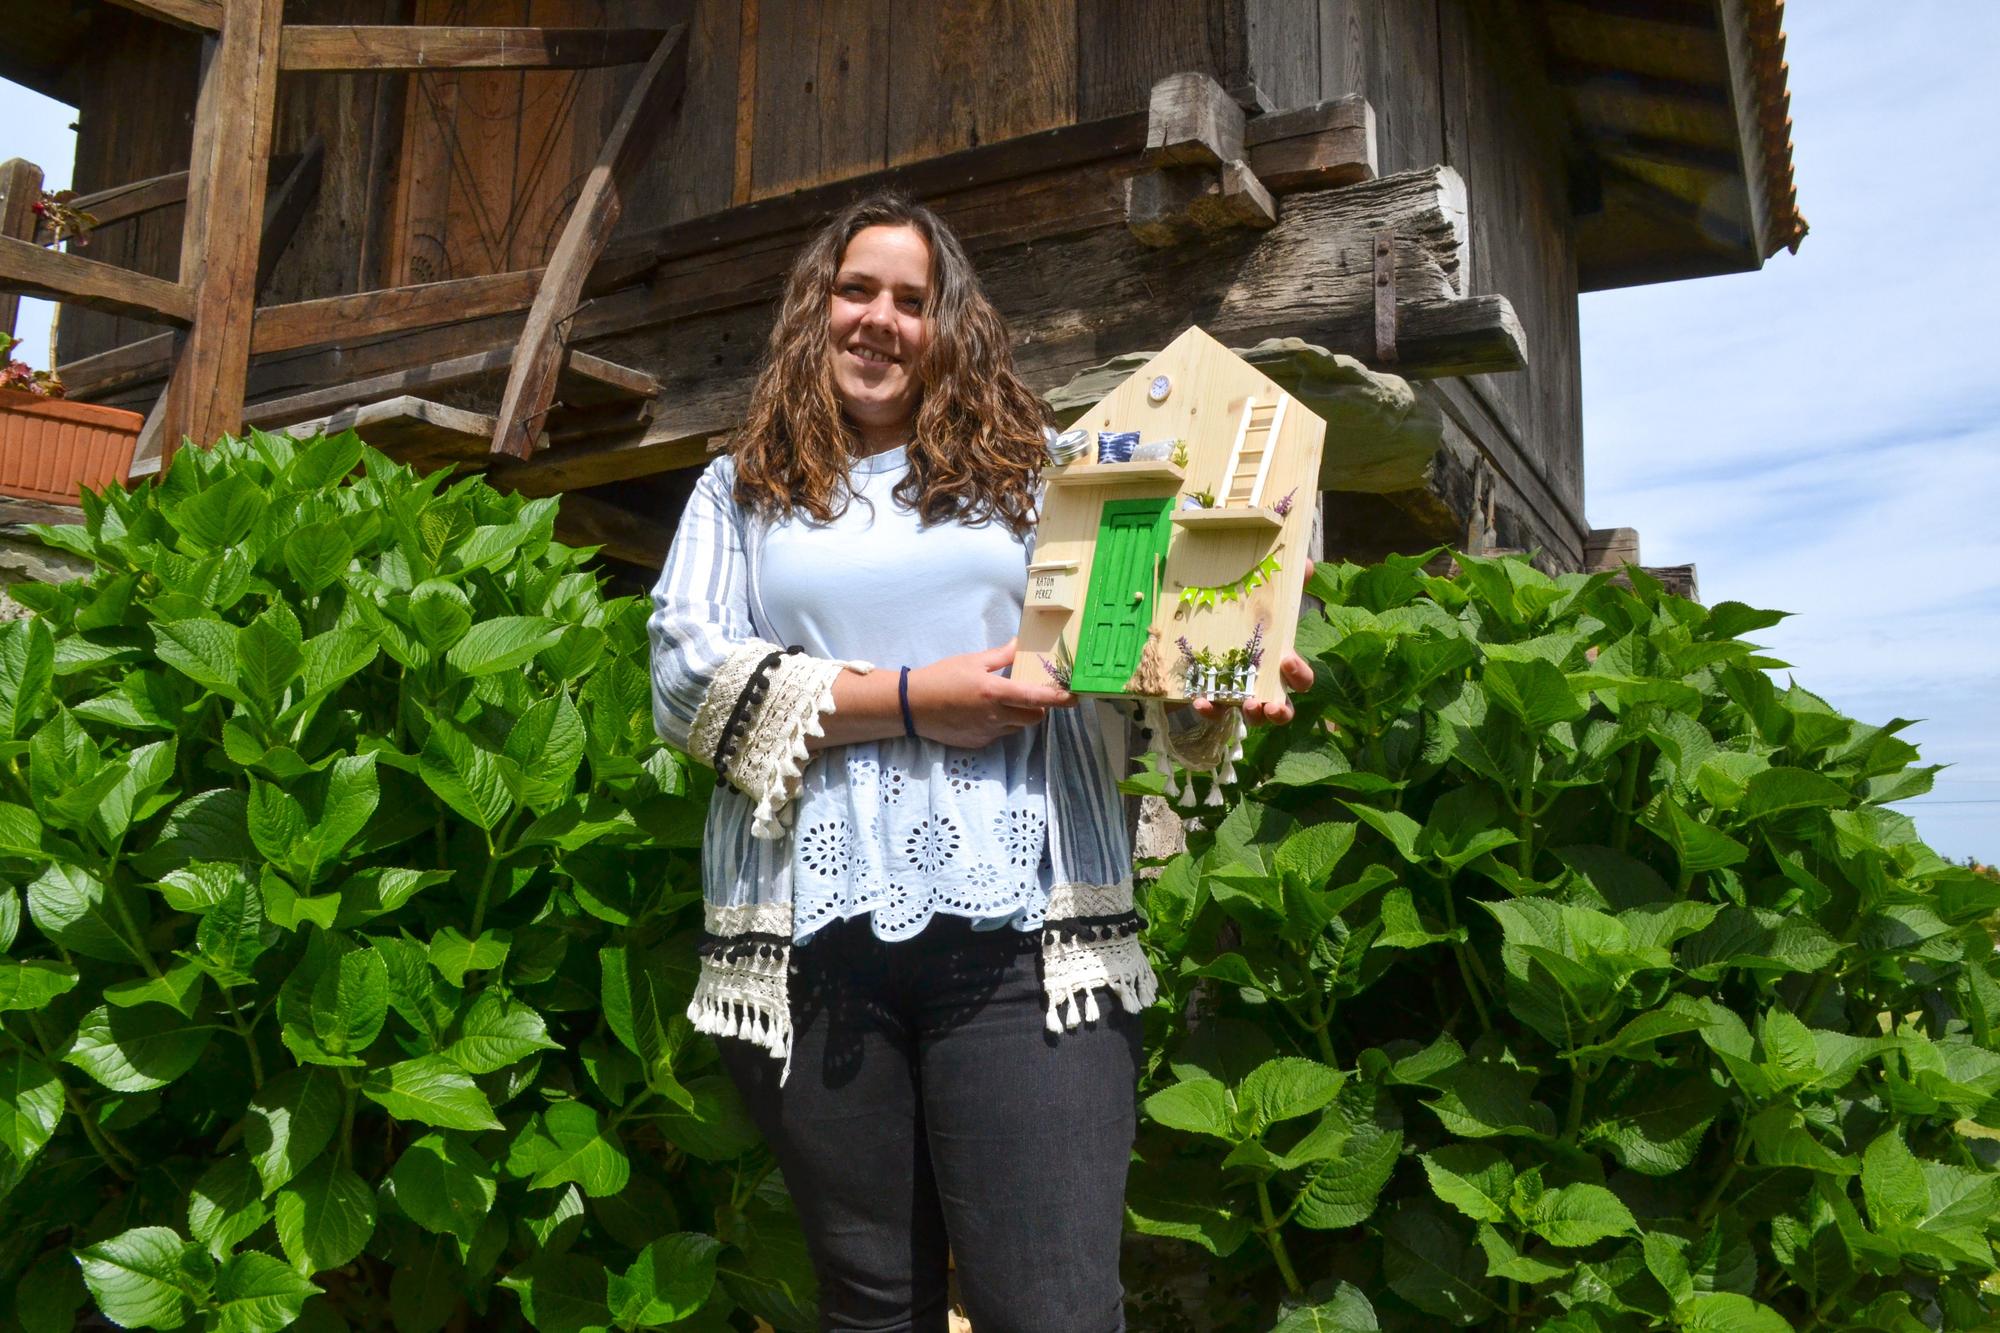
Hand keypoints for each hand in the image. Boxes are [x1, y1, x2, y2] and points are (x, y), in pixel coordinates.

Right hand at [906, 638, 1074, 746]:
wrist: (912, 706)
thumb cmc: (941, 677)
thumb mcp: (972, 661)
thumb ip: (1001, 656)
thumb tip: (1021, 644)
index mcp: (995, 692)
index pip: (1036, 698)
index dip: (1058, 699)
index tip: (1075, 697)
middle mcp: (995, 716)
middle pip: (1034, 717)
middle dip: (1039, 707)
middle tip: (1031, 693)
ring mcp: (987, 733)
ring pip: (1018, 727)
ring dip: (1020, 716)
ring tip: (1004, 702)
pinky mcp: (979, 743)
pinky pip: (1000, 735)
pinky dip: (1002, 725)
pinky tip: (985, 713)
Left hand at [1189, 560, 1315, 726]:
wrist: (1199, 621)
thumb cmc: (1243, 614)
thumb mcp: (1262, 596)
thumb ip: (1285, 581)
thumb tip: (1305, 563)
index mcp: (1278, 663)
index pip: (1300, 679)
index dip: (1299, 674)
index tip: (1286, 660)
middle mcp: (1262, 684)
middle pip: (1281, 708)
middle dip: (1280, 712)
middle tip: (1270, 706)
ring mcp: (1237, 694)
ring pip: (1251, 716)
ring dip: (1251, 715)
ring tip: (1244, 706)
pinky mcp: (1211, 697)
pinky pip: (1214, 711)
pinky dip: (1210, 709)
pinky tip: (1201, 700)